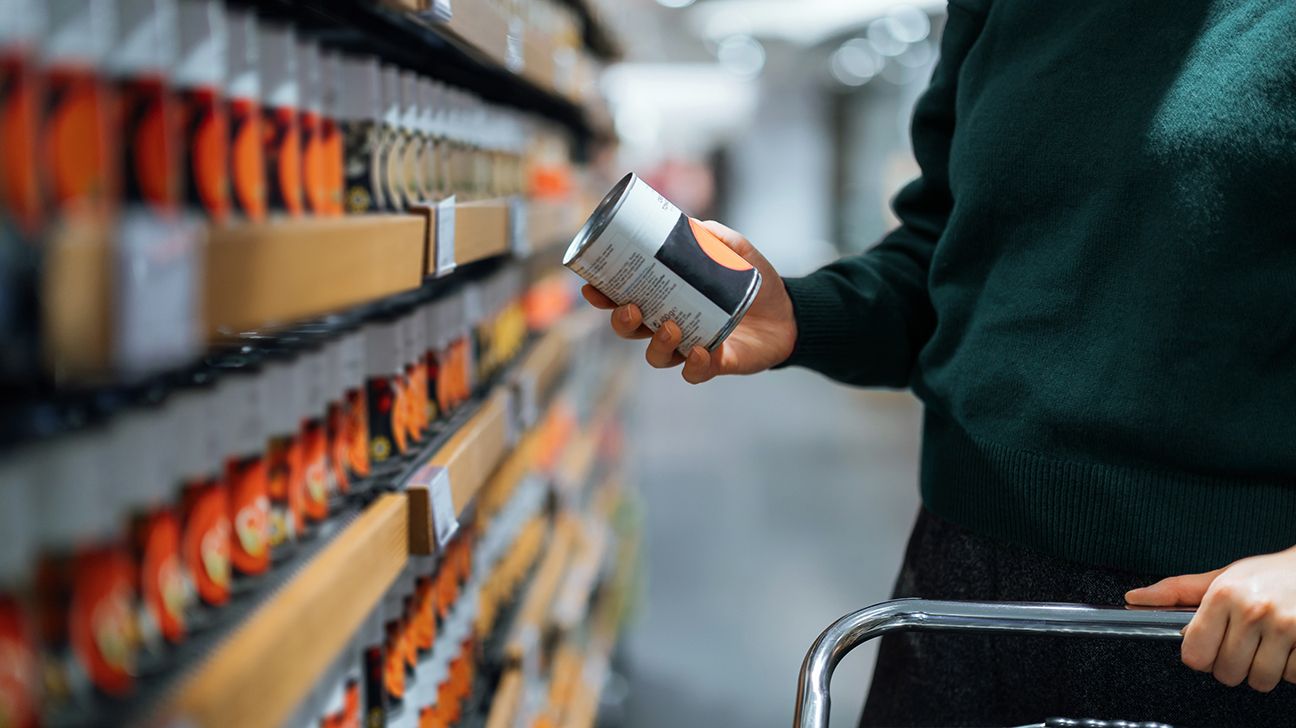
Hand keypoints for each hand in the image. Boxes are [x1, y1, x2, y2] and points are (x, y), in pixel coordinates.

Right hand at [580, 220, 796, 383]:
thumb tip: (690, 223)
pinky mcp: (714, 364)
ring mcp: (689, 347)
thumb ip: (714, 236)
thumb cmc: (753, 281)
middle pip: (631, 330)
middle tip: (630, 307)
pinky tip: (700, 351)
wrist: (790, 312)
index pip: (623, 298)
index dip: (603, 295)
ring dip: (657, 344)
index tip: (592, 286)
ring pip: (657, 356)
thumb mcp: (736, 250)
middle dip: (621, 322)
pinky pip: (694, 372)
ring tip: (671, 328)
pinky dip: (694, 365)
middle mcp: (670, 325)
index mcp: (665, 297)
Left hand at [1126, 546, 1295, 691]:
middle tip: (1243, 643)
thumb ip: (1176, 591)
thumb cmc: (1267, 574)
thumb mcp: (1220, 577)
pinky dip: (1290, 669)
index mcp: (1224, 594)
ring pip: (1260, 680)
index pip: (1194, 654)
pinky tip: (1288, 647)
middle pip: (1226, 672)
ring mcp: (1285, 627)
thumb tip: (1134, 598)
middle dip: (1233, 664)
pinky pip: (1291, 678)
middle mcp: (1253, 610)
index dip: (1200, 656)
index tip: (1209, 648)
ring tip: (1267, 644)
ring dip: (1263, 669)